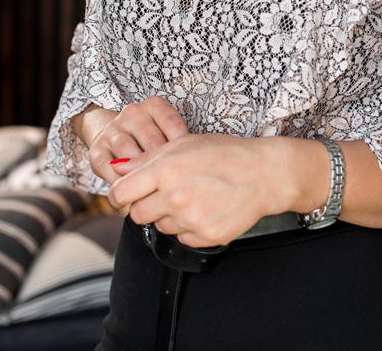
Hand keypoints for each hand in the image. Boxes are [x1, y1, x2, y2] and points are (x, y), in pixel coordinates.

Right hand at [87, 95, 189, 186]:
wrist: (111, 132)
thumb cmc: (150, 137)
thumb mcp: (165, 131)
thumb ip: (178, 143)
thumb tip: (195, 166)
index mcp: (153, 106)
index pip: (172, 125)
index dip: (182, 148)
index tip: (189, 167)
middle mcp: (132, 114)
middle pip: (153, 142)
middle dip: (165, 167)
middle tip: (177, 186)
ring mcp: (113, 131)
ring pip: (130, 156)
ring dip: (143, 177)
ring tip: (157, 194)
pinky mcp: (97, 151)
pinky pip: (110, 171)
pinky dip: (123, 185)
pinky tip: (135, 196)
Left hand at [107, 134, 275, 247]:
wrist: (263, 174)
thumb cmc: (225, 153)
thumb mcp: (184, 144)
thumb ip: (147, 160)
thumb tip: (118, 169)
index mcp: (165, 170)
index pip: (121, 193)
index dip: (120, 194)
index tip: (126, 193)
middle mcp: (174, 197)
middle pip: (137, 214)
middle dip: (145, 205)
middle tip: (165, 193)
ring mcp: (190, 220)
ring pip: (161, 227)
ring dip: (169, 216)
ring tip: (192, 197)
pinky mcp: (205, 237)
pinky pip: (182, 238)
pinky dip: (189, 227)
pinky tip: (205, 208)